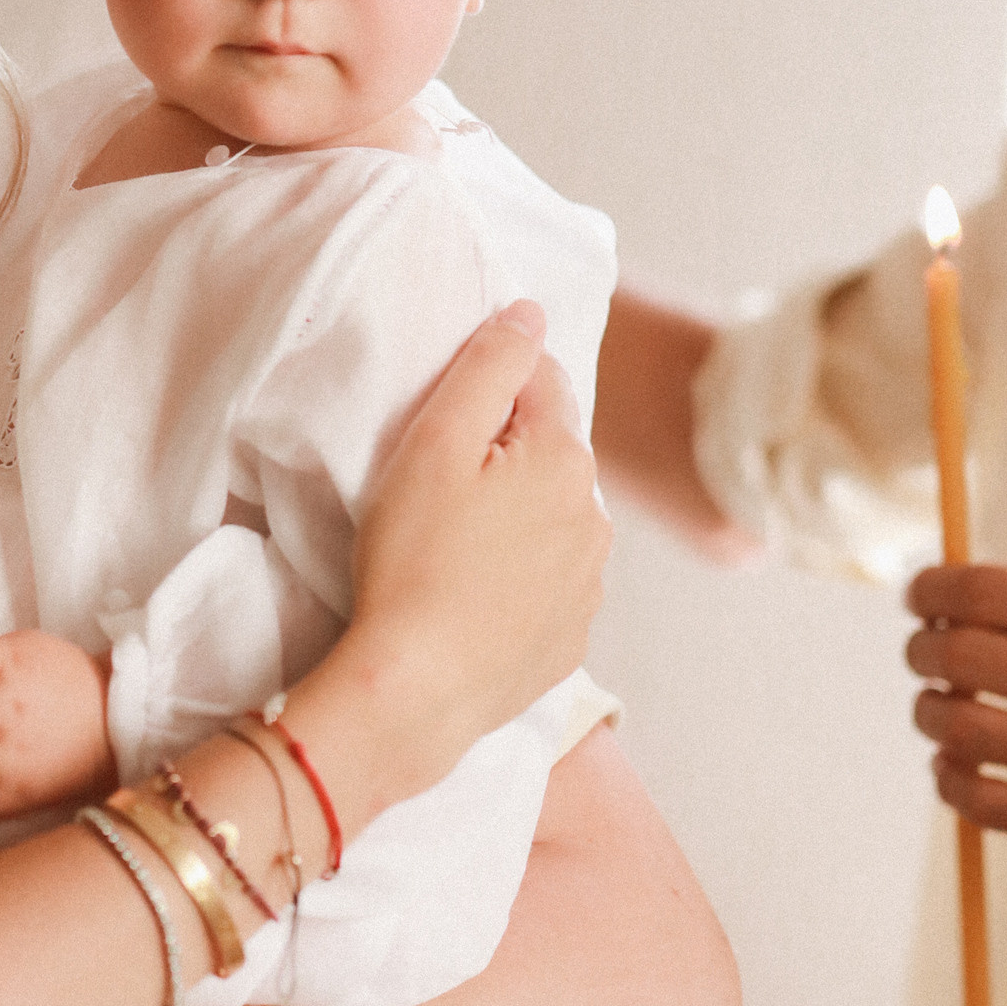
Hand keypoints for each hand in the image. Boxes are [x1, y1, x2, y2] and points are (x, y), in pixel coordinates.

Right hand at [348, 306, 608, 781]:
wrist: (415, 690)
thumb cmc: (412, 559)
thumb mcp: (434, 444)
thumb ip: (488, 368)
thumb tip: (529, 315)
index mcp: (565, 460)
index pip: (541, 383)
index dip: (488, 390)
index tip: (441, 422)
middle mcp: (594, 519)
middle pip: (549, 454)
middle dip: (504, 455)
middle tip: (435, 488)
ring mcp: (588, 586)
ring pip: (552, 521)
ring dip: (515, 517)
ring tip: (450, 547)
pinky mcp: (569, 641)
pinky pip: (547, 585)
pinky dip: (517, 579)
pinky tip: (468, 595)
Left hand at [908, 564, 1006, 863]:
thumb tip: (960, 592)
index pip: (981, 590)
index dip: (932, 588)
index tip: (920, 594)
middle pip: (955, 653)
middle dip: (924, 648)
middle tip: (924, 651)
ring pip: (955, 725)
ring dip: (930, 711)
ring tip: (939, 707)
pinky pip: (980, 801)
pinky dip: (950, 779)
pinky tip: (953, 765)